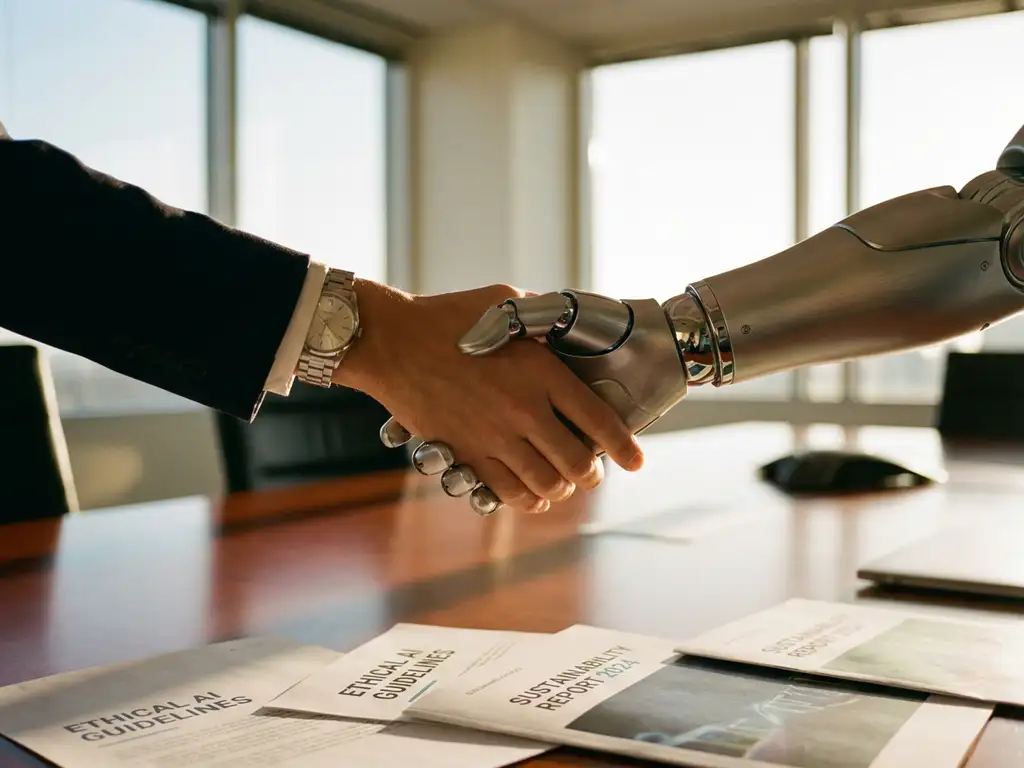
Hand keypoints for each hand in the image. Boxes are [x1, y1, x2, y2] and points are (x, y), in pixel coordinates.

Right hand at [334, 280, 644, 513]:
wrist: (391, 342)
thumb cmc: (447, 316)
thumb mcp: (504, 302)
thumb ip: (542, 317)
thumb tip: (565, 323)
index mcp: (541, 372)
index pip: (598, 421)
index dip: (624, 447)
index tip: (635, 461)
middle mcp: (523, 410)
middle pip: (576, 461)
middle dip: (592, 472)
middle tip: (592, 471)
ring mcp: (494, 436)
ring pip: (545, 483)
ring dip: (562, 488)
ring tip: (564, 484)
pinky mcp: (466, 452)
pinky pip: (506, 492)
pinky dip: (528, 500)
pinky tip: (534, 496)